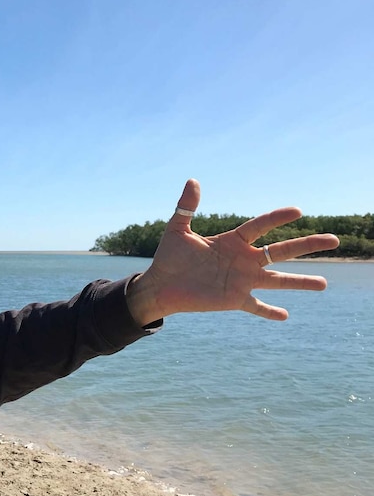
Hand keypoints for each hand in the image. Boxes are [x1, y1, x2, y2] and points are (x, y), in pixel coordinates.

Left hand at [125, 179, 339, 324]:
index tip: (298, 211)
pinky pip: (256, 306)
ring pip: (278, 280)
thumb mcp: (177, 229)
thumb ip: (186, 207)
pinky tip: (285, 315)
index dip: (277, 218)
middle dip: (308, 245)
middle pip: (281, 250)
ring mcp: (242, 281)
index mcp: (233, 241)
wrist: (160, 285)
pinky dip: (269, 312)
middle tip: (334, 240)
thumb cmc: (169, 257)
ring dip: (300, 282)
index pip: (260, 226)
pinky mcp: (235, 300)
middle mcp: (243, 260)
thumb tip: (193, 180)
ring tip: (323, 283)